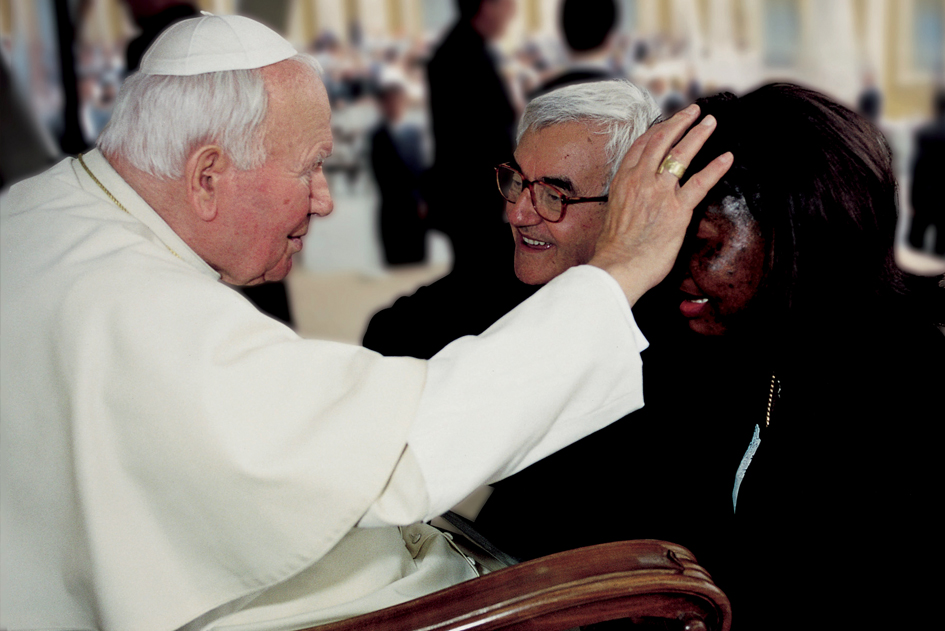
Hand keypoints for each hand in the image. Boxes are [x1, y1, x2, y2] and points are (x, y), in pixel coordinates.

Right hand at [589, 104, 732, 303]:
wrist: (617, 267)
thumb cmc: (613, 249)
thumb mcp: (613, 214)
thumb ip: (626, 200)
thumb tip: (632, 203)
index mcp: (623, 181)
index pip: (641, 146)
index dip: (657, 130)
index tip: (668, 122)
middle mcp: (640, 180)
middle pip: (661, 141)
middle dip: (679, 122)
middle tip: (694, 111)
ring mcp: (659, 193)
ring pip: (680, 154)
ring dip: (698, 135)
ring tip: (711, 122)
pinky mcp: (677, 210)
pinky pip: (700, 184)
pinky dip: (715, 169)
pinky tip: (727, 157)